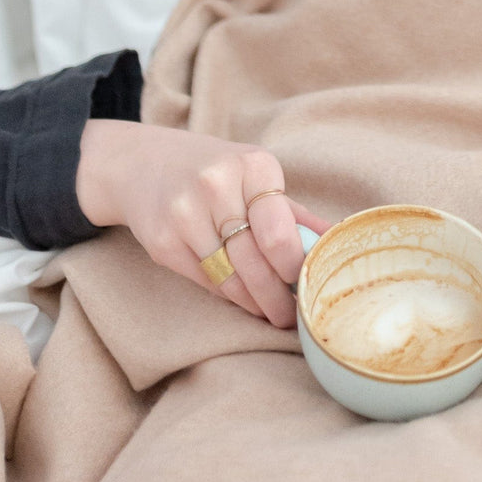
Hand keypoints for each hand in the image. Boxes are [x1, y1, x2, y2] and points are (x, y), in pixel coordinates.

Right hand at [76, 120, 329, 327]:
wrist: (142, 163)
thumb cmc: (214, 172)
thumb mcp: (255, 177)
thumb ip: (295, 212)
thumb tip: (340, 242)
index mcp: (251, 165)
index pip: (278, 229)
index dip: (294, 267)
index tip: (308, 287)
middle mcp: (216, 184)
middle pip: (254, 259)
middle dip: (278, 297)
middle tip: (294, 318)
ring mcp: (184, 213)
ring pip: (229, 277)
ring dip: (254, 302)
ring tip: (272, 314)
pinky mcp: (162, 241)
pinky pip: (205, 281)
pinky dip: (228, 295)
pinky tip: (242, 299)